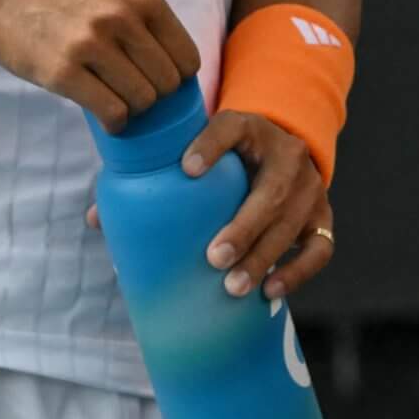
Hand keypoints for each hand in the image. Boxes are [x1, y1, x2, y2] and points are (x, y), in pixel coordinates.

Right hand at [0, 0, 203, 132]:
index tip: (157, 81)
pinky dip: (114, 122)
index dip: (176, 77)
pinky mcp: (63, 72)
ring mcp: (92, 45)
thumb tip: (177, 67)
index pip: (187, 57)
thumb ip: (144, 20)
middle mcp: (122, 18)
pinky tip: (106, 116)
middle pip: (167, 83)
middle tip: (132, 93)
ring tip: (115, 100)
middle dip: (155, 96)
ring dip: (133, 109)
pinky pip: (112, 112)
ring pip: (143, 100)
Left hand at [88, 111, 334, 300]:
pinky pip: (320, 248)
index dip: (212, 145)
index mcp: (251, 129)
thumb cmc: (230, 158)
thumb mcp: (203, 152)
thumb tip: (95, 220)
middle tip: (213, 257)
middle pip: (273, 190)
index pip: (233, 127)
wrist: (285, 150)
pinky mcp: (323, 217)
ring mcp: (310, 188)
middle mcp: (287, 155)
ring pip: (294, 223)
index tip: (187, 169)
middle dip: (244, 226)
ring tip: (233, 287)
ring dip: (264, 257)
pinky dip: (298, 272)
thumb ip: (156, 177)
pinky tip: (271, 292)